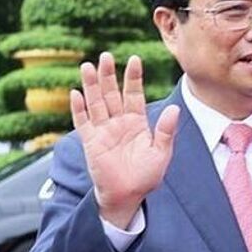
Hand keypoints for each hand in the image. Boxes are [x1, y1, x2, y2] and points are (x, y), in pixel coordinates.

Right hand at [69, 53, 178, 228]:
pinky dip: (78, 109)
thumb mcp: (161, 152)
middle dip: (109, 75)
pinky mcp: (91, 142)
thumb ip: (165, 130)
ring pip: (96, 103)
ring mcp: (103, 131)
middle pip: (112, 94)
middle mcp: (118, 123)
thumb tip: (175, 108)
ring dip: (91, 85)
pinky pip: (83, 122)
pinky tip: (75, 93)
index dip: (133, 77)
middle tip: (106, 56)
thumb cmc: (146, 176)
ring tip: (88, 66)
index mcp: (137, 122)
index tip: (135, 59)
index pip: (134, 94)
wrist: (128, 196)